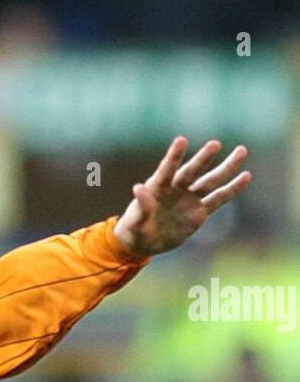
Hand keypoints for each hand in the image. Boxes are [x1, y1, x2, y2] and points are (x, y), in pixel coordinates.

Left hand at [114, 137, 250, 258]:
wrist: (144, 242)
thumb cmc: (134, 229)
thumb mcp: (134, 223)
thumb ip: (140, 207)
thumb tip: (138, 188)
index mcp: (157, 188)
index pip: (167, 169)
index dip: (174, 156)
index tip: (182, 140)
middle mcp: (176, 189)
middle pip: (193, 172)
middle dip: (203, 159)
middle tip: (215, 144)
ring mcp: (190, 199)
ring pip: (210, 181)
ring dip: (226, 167)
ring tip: (242, 150)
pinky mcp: (200, 212)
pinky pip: (218, 199)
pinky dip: (232, 189)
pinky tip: (246, 175)